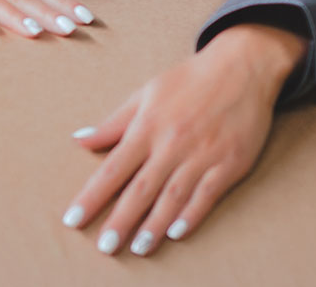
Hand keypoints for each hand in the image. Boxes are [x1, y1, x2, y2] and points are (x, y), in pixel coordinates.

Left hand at [61, 23, 307, 255]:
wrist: (242, 68)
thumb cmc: (187, 81)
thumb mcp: (144, 94)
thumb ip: (113, 123)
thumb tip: (79, 139)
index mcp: (146, 128)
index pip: (112, 169)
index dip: (92, 197)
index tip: (73, 220)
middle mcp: (172, 144)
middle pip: (141, 189)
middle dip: (120, 220)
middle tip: (104, 248)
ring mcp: (202, 155)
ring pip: (173, 196)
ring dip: (154, 225)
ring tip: (138, 248)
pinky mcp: (230, 162)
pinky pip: (208, 193)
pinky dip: (193, 213)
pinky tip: (178, 232)